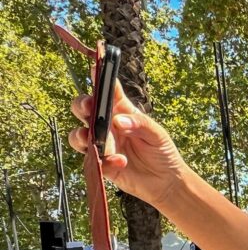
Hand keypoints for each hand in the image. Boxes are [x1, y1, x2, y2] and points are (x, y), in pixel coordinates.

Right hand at [69, 80, 189, 209]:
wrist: (167, 182)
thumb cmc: (163, 153)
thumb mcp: (157, 135)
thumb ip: (139, 124)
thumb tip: (118, 121)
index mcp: (123, 112)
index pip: (109, 92)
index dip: (101, 78)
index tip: (96, 67)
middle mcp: (108, 126)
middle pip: (85, 109)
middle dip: (81, 104)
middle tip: (88, 107)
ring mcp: (103, 144)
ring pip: (79, 135)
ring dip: (81, 135)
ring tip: (93, 139)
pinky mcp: (102, 163)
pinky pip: (93, 160)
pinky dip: (105, 160)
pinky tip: (121, 162)